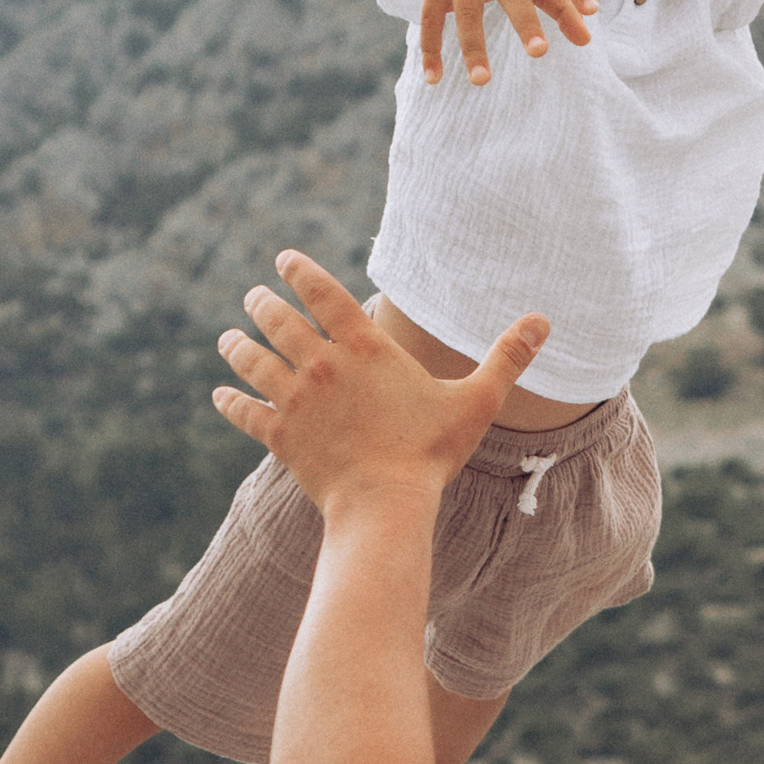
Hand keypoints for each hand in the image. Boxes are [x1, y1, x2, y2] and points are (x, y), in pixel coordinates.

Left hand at [215, 252, 548, 510]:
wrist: (385, 504)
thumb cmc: (431, 452)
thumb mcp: (475, 401)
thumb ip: (507, 358)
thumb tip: (543, 320)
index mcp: (364, 347)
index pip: (322, 292)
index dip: (299, 270)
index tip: (282, 259)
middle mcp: (321, 364)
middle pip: (278, 320)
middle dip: (262, 304)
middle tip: (254, 296)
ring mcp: (295, 399)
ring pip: (253, 360)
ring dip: (237, 345)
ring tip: (228, 337)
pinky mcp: (279, 435)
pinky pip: (244, 411)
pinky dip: (229, 400)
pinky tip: (220, 394)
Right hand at [417, 0, 596, 86]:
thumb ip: (562, 7)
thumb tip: (587, 42)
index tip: (593, 9)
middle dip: (525, 21)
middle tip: (540, 52)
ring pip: (466, 13)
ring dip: (473, 47)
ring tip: (482, 81)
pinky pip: (430, 19)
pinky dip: (431, 49)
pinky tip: (434, 78)